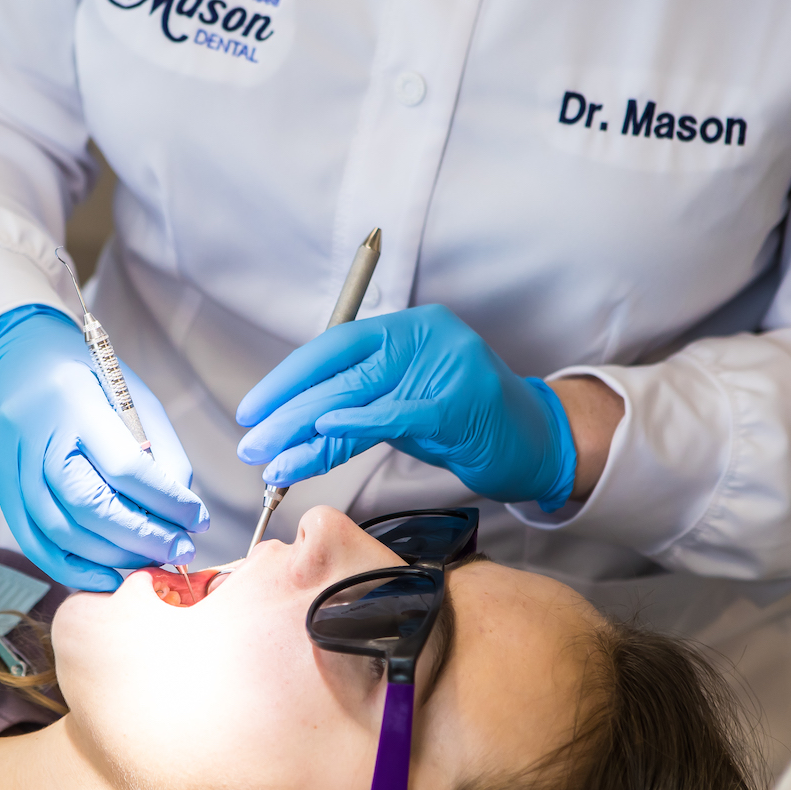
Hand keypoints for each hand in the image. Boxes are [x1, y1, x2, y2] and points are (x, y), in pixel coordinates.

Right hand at [0, 305, 208, 589]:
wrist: (11, 365)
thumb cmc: (86, 380)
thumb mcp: (131, 396)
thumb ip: (162, 450)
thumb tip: (183, 514)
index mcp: (74, 401)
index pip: (125, 465)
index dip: (167, 501)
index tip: (199, 519)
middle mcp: (37, 437)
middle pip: (89, 505)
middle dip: (142, 537)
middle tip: (180, 548)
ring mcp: (12, 468)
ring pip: (62, 531)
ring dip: (114, 557)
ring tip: (153, 560)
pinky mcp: (2, 493)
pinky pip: (35, 545)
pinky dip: (74, 570)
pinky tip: (110, 577)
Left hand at [235, 304, 577, 509]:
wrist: (538, 440)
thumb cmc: (466, 421)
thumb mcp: (407, 401)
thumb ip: (360, 401)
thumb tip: (295, 424)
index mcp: (407, 329)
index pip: (332, 346)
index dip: (288, 378)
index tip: (253, 410)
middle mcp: (423, 336)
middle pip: (338, 373)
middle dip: (287, 413)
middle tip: (252, 444)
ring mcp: (445, 364)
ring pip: (357, 394)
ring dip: (306, 433)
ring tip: (271, 461)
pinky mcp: (460, 400)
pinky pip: (395, 413)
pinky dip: (354, 425)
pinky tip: (320, 440)